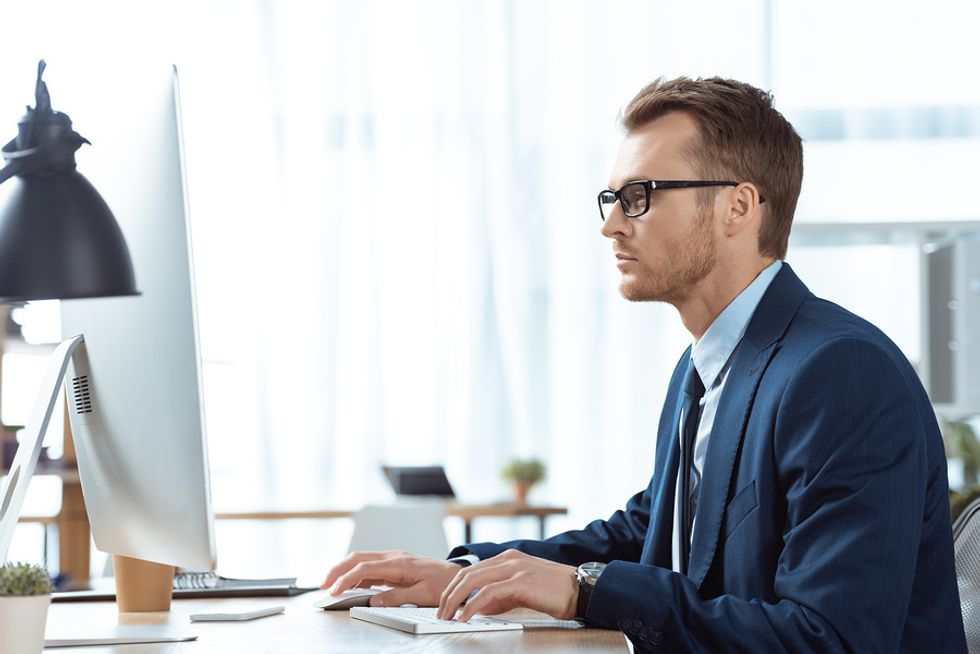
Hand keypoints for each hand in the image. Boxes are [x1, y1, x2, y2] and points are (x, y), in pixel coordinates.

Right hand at [321, 550, 461, 607]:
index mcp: (400, 563)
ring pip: (362, 559)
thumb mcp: (422, 595)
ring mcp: (394, 559)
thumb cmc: (444, 584)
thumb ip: (397, 597)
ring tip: (331, 585)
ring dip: (345, 570)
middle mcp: (394, 557)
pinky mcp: (395, 564)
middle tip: (323, 584)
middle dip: (337, 569)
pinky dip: (356, 573)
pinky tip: (350, 584)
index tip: (334, 590)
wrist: (457, 575)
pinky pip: (371, 566)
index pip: (365, 567)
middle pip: (358, 557)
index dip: (346, 579)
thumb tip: (373, 600)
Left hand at [437, 549, 577, 621]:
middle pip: (466, 574)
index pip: (471, 570)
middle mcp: (508, 559)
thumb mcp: (523, 590)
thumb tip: (480, 607)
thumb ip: (501, 595)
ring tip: (447, 616)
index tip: (445, 604)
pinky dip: (472, 605)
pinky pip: (488, 592)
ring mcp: (514, 568)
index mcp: (507, 558)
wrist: (581, 589)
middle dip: (448, 594)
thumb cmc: (555, 592)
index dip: (454, 588)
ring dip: (455, 600)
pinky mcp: (521, 581)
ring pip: (472, 581)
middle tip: (440, 613)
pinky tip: (466, 616)